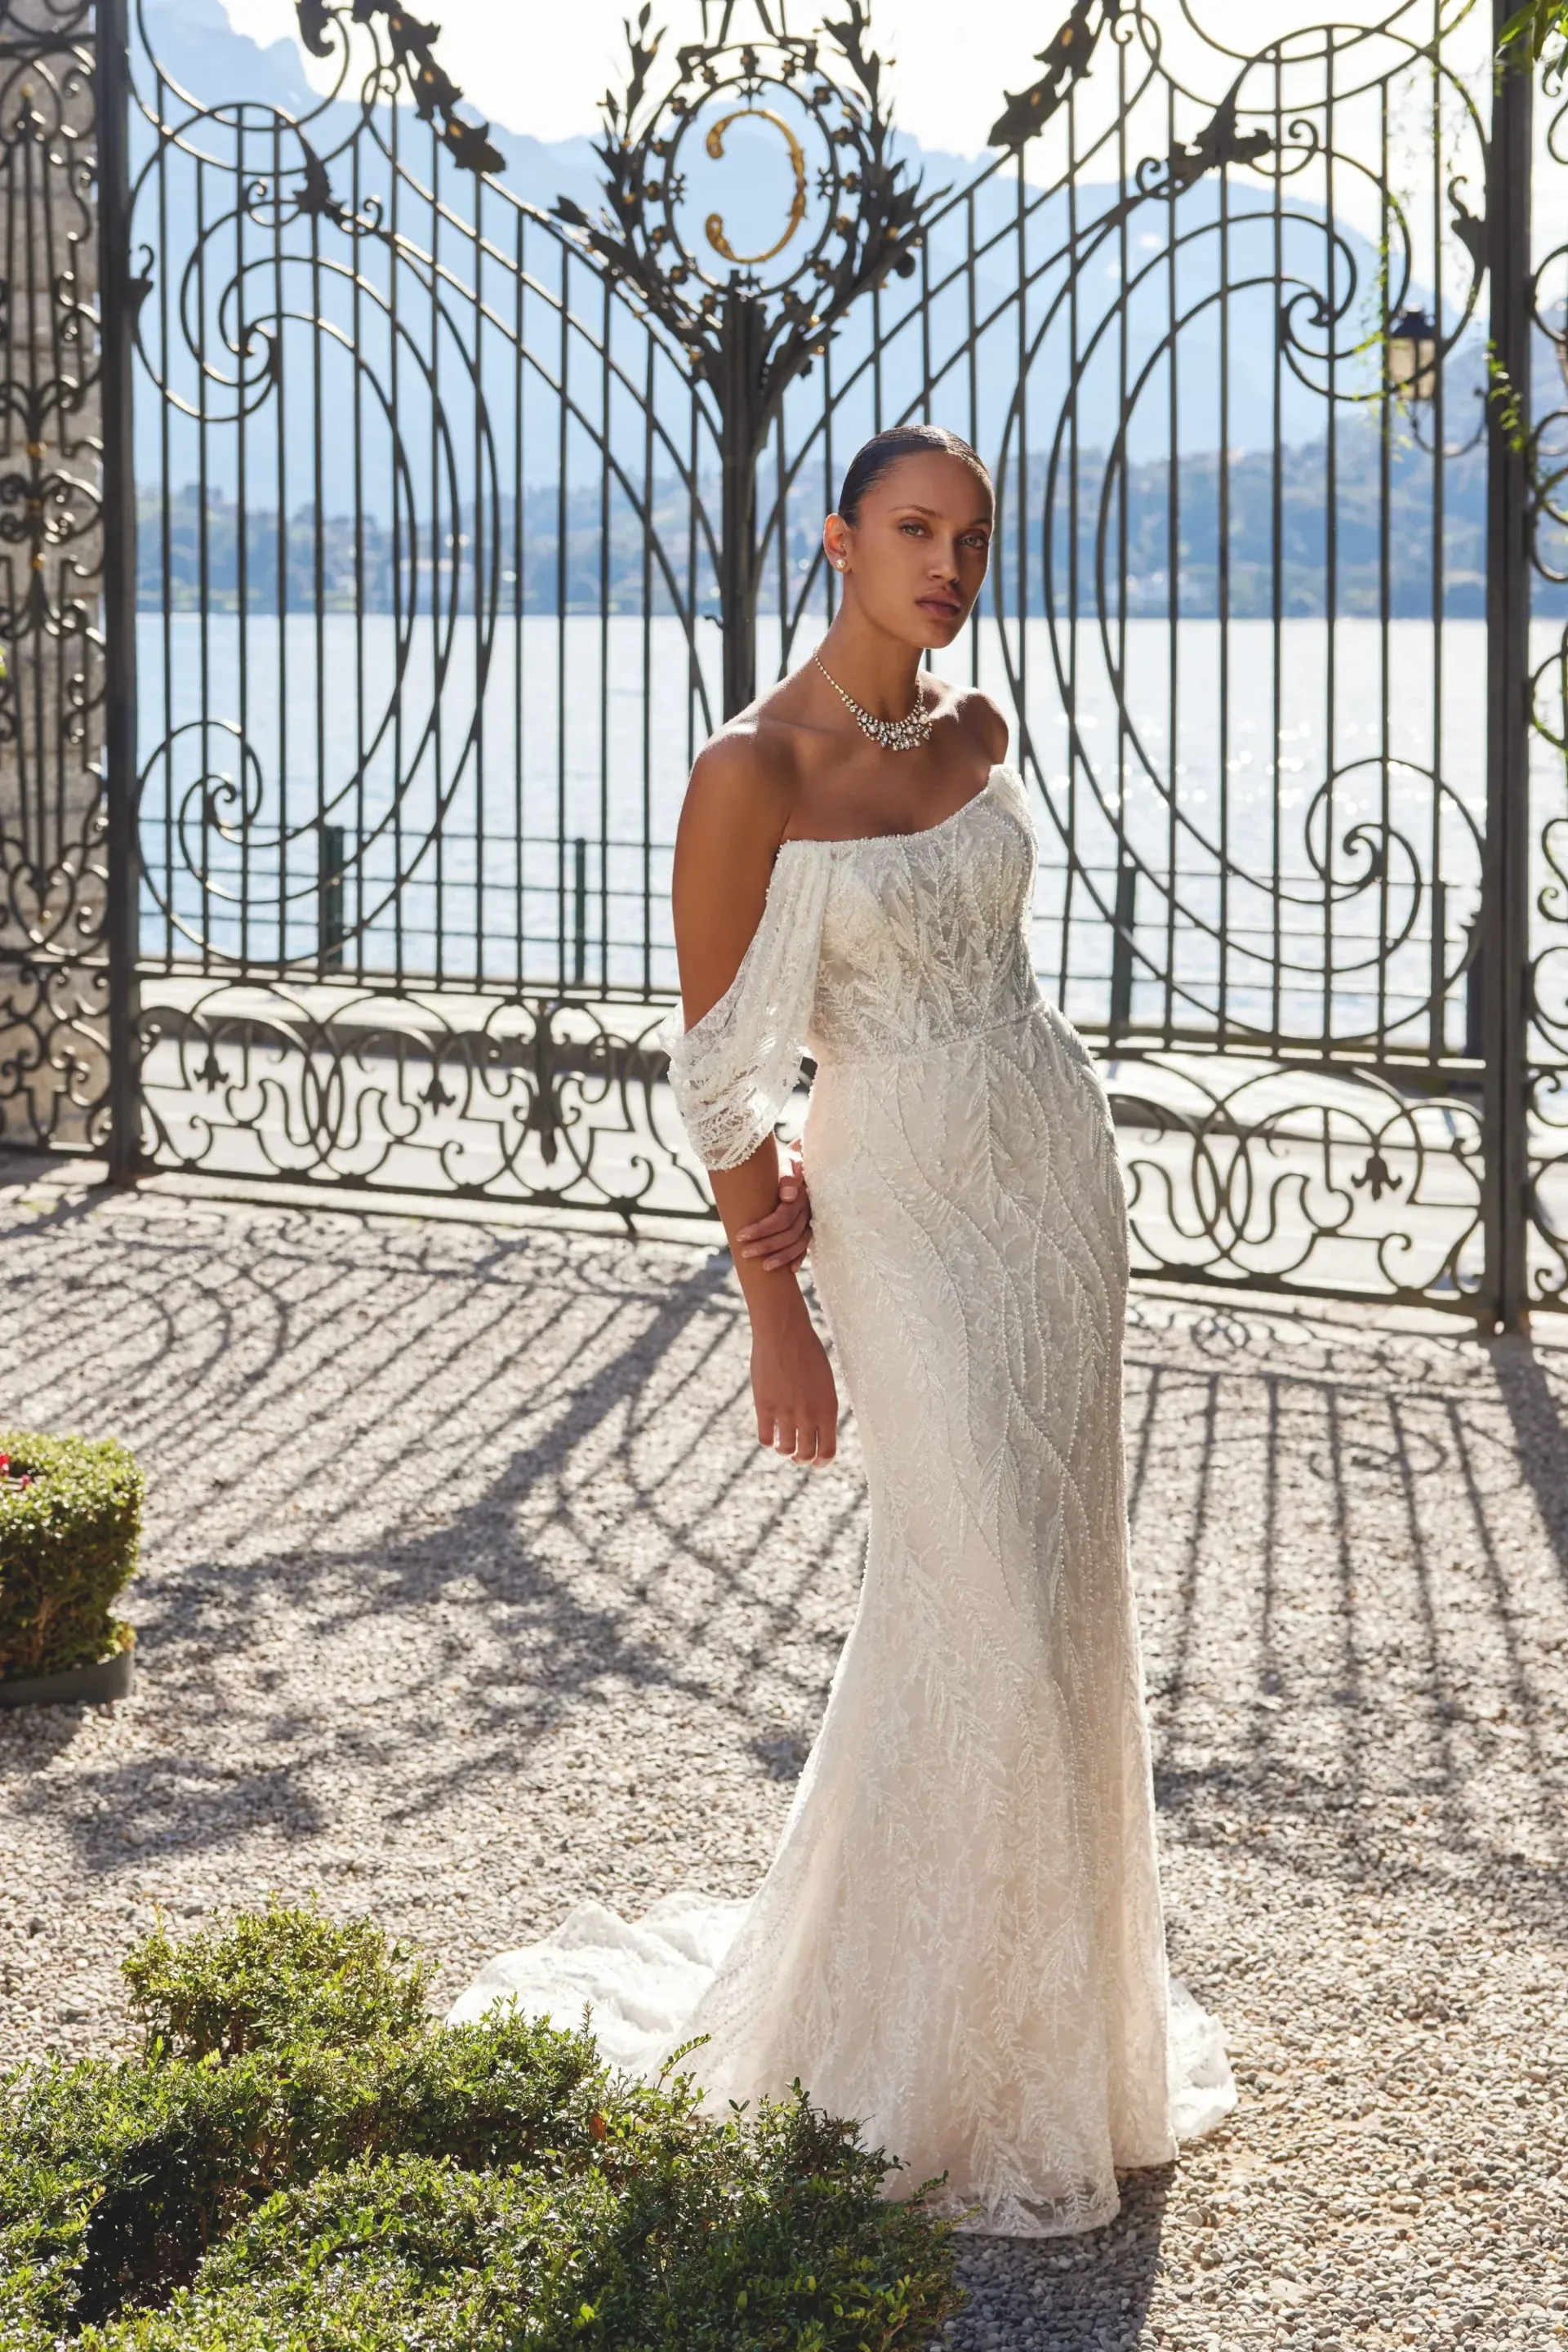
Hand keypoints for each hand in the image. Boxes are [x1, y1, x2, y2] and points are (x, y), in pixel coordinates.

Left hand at [736, 1149, 811, 1272]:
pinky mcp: (809, 1224)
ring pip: (799, 1243)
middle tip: (745, 1253)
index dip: (762, 1229)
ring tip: (764, 1267)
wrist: (794, 1160)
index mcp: (799, 1194)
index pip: (782, 1218)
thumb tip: (788, 1196)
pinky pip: (807, 1245)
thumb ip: (786, 1175)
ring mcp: (809, 1218)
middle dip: (766, 1245)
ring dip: (782, 1257)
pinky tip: (790, 1270)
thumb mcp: (783, 1162)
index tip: (740, 1235)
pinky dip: (799, 1257)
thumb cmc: (781, 1161)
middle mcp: (807, 1208)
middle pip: (789, 1234)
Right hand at [751, 1294, 837, 1466]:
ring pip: (785, 1449)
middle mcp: (808, 1415)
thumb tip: (817, 1428)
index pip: (828, 1450)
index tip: (817, 1463)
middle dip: (803, 1459)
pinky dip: (768, 1441)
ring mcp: (785, 1412)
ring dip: (785, 1451)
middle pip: (806, 1453)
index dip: (822, 1461)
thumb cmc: (808, 1352)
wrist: (784, 1333)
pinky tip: (769, 1435)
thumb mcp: (825, 1382)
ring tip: (783, 1446)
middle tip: (799, 1456)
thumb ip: (823, 1407)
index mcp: (828, 1408)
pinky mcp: (764, 1407)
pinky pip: (764, 1437)